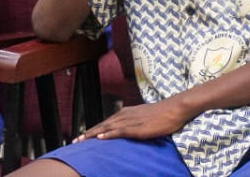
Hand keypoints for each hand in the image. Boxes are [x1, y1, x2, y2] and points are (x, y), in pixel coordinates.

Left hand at [76, 99, 190, 141]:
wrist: (174, 108)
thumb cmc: (161, 114)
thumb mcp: (143, 117)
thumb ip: (133, 122)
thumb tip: (126, 130)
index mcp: (125, 113)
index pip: (105, 123)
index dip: (93, 130)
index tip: (82, 137)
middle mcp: (124, 115)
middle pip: (102, 125)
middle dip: (88, 133)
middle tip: (75, 141)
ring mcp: (131, 121)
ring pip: (107, 128)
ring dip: (94, 134)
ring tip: (82, 140)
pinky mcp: (138, 127)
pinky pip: (120, 131)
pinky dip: (109, 134)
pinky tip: (100, 138)